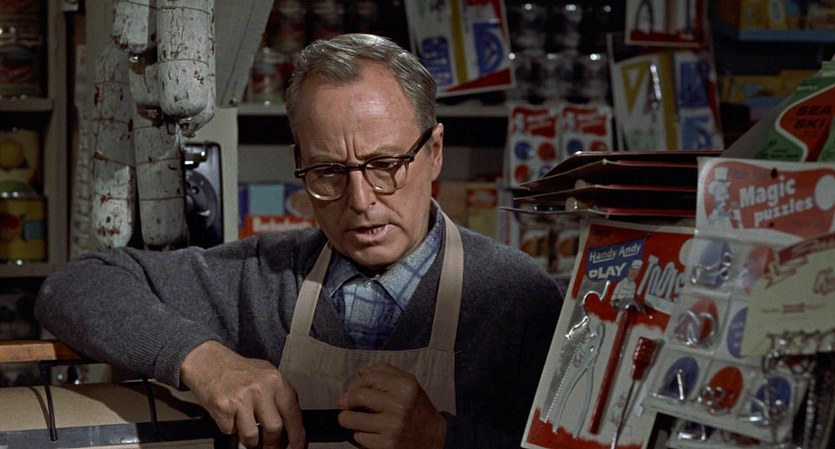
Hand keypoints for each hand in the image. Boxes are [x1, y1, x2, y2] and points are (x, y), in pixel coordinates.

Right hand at [180, 340, 305, 448]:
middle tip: (270, 447)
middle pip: (274, 429)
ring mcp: (241, 398)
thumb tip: (291, 425)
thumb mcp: (266, 375)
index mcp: (275, 380)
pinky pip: (231, 432)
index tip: (298, 447)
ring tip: (247, 429)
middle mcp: (260, 388)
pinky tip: (231, 416)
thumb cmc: (239, 370)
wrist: (209, 361)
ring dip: (250, 441)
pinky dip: (231, 429)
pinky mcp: (223, 407)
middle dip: (273, 444)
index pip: (293, 414)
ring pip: (251, 437)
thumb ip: (279, 397)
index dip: (297, 435)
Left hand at [336, 363, 446, 448]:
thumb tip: (361, 371)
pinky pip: (359, 438)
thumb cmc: (417, 408)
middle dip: (345, 402)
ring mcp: (393, 426)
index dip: (354, 384)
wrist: (433, 438)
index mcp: (405, 387)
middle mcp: (400, 405)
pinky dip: (361, 436)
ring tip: (354, 420)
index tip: (350, 391)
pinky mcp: (387, 445)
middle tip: (344, 405)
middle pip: (357, 396)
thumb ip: (386, 372)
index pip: (369, 378)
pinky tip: (371, 434)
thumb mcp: (409, 384)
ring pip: (352, 419)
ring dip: (348, 420)